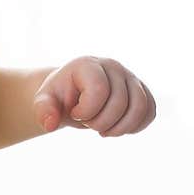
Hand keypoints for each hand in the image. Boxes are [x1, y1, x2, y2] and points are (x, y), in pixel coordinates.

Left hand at [32, 56, 156, 136]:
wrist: (73, 96)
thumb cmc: (59, 97)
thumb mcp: (44, 102)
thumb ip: (43, 110)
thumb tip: (49, 124)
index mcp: (88, 64)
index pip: (99, 90)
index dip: (87, 112)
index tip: (75, 113)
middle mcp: (113, 66)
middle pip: (120, 102)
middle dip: (101, 123)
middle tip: (88, 123)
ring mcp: (130, 77)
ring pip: (141, 107)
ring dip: (121, 128)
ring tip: (104, 130)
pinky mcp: (141, 91)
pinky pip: (150, 111)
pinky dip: (136, 126)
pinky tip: (118, 128)